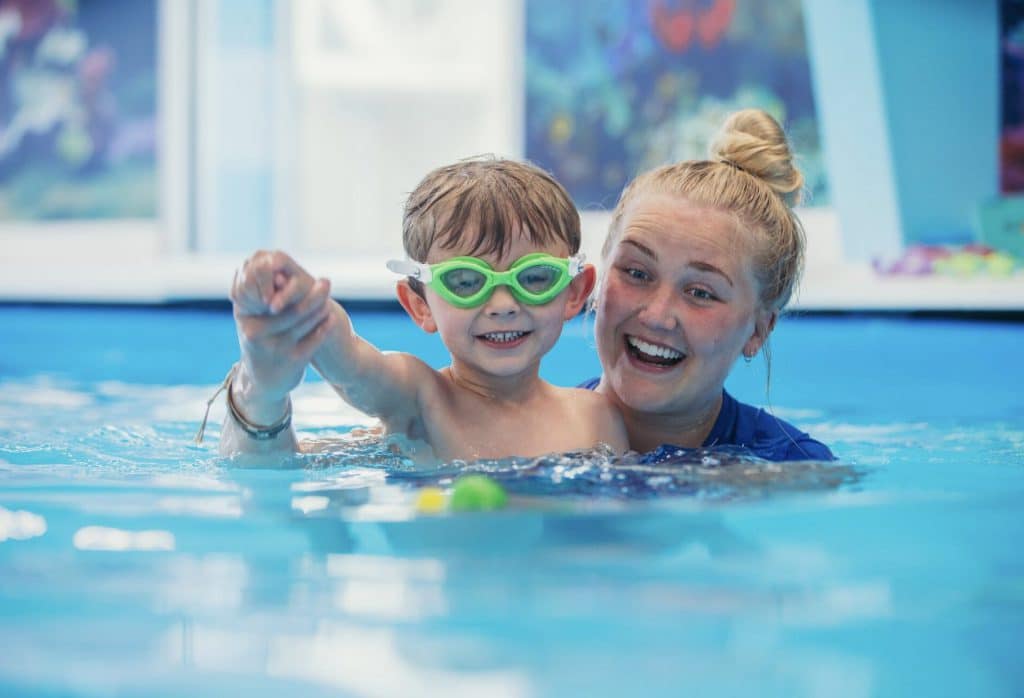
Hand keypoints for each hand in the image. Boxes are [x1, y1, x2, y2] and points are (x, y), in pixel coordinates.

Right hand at [230, 250, 335, 421]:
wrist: (261, 380)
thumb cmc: (260, 340)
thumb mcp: (251, 318)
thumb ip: (260, 293)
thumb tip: (269, 259)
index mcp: (247, 318)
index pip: (269, 294)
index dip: (287, 283)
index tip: (304, 273)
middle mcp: (257, 333)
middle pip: (291, 308)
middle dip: (312, 294)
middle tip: (326, 282)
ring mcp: (275, 348)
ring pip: (303, 323)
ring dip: (320, 308)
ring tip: (329, 298)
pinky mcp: (291, 362)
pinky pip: (313, 341)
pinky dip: (323, 328)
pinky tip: (331, 318)